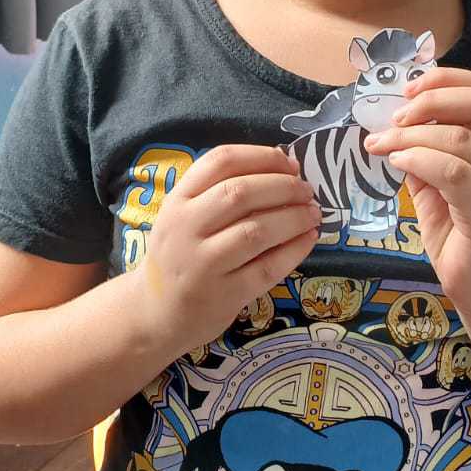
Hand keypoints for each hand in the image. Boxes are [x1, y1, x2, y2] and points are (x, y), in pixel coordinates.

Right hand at [134, 145, 319, 356]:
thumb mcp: (183, 216)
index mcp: (177, 200)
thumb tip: (284, 168)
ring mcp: (204, 264)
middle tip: (307, 191)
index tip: (290, 164)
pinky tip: (308, 239)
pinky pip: (267, 267)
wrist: (157, 312)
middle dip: (284, 187)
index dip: (262, 157)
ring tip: (313, 213)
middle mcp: (186, 228)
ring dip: (293, 218)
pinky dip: (295, 250)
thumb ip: (219, 191)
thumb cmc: (179, 255)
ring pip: (256, 231)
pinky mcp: (224, 295)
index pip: (220, 161)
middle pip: (241, 193)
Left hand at [363, 69, 470, 323]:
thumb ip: (428, 156)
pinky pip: (454, 174)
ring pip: (461, 139)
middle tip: (394, 117)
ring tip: (382, 145)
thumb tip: (396, 127)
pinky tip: (398, 163)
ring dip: (411, 136)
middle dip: (432, 100)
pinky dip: (420, 160)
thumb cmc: (465, 239)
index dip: (446, 81)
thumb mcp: (441, 188)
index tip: (408, 89)